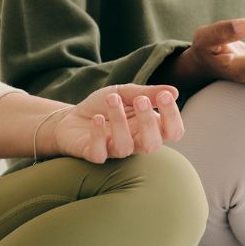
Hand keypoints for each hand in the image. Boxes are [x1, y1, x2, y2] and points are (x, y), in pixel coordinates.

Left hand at [53, 85, 183, 164]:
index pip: (172, 132)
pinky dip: (98, 135)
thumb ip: (147, 92)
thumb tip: (174, 91)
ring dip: (119, 121)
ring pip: (125, 146)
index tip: (164, 96)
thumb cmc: (103, 106)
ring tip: (112, 98)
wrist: (70, 117)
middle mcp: (135, 142)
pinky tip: (97, 119)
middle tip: (140, 100)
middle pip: (153, 145)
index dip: (173, 117)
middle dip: (149, 122)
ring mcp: (114, 150)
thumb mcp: (124, 92)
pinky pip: (100, 153)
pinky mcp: (94, 154)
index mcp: (148, 127)